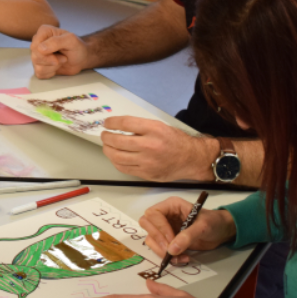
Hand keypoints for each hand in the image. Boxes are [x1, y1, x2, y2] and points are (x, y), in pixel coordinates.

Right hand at [30, 26, 89, 78]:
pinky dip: (50, 73)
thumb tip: (40, 48)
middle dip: (51, 61)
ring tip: (61, 60)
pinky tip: (57, 67)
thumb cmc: (77, 47)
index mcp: (44, 32)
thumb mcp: (71, 40)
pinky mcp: (39, 65)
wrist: (81, 59)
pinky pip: (39, 73)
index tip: (60, 54)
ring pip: (36, 66)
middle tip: (63, 58)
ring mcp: (37, 54)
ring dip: (53, 67)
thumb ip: (56, 42)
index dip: (46, 54)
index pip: (35, 46)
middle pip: (35, 56)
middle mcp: (38, 42)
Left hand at [101, 116, 216, 180]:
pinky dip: (115, 162)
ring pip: (118, 157)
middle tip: (105, 135)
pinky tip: (115, 157)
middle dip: (106, 137)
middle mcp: (150, 145)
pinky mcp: (146, 174)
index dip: (112, 123)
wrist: (192, 159)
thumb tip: (117, 127)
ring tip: (107, 146)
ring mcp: (148, 162)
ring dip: (108, 150)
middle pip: (118, 141)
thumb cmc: (175, 141)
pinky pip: (124, 168)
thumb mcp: (159, 127)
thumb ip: (140, 127)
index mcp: (154, 130)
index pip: (125, 123)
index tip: (107, 123)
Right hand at [140, 197, 235, 263]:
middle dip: (157, 239)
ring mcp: (164, 227)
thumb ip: (187, 236)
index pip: (153, 214)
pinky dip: (167, 256)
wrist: (221, 232)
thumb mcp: (203, 227)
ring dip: (161, 251)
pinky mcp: (167, 240)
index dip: (160, 228)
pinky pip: (158, 248)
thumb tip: (172, 250)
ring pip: (151, 238)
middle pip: (146, 224)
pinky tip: (181, 258)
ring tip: (179, 257)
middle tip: (170, 251)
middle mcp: (164, 215)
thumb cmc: (213, 222)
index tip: (171, 240)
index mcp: (171, 206)